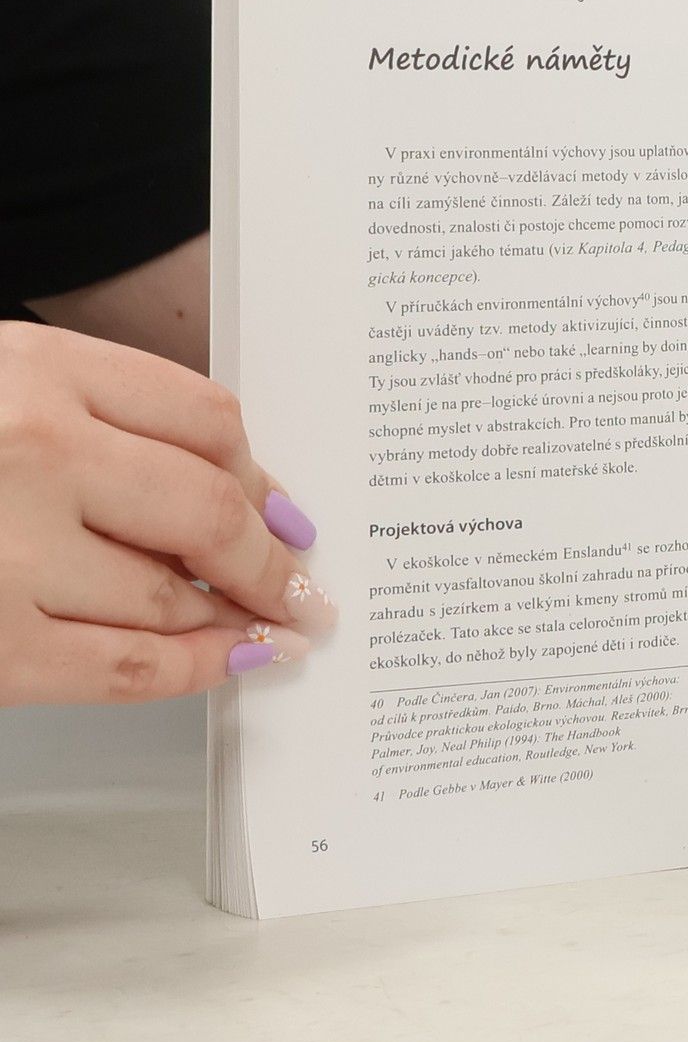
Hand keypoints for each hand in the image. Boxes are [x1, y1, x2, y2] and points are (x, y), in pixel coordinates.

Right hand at [0, 322, 333, 704]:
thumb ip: (91, 415)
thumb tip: (216, 483)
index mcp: (40, 372)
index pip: (203, 419)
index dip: (260, 476)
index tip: (286, 513)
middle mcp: (36, 454)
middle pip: (209, 510)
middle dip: (270, 560)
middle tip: (305, 586)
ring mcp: (13, 552)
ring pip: (175, 596)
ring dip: (236, 618)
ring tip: (270, 625)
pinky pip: (126, 667)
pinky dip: (193, 669)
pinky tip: (227, 660)